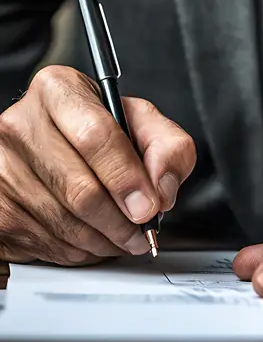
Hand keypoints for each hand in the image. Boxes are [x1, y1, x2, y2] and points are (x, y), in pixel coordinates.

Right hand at [0, 65, 195, 264]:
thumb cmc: (94, 130)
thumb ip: (167, 145)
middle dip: (121, 221)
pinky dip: (79, 251)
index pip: (95, 136)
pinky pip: (47, 244)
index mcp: (58, 90)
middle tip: (142, 230)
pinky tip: (92, 235)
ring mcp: (3, 168)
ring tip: (121, 234)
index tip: (149, 205)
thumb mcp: (139, 121)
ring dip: (104, 240)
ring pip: (65, 224)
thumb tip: (163, 188)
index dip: (127, 178)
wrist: (47, 142)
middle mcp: (21, 124)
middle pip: (80, 189)